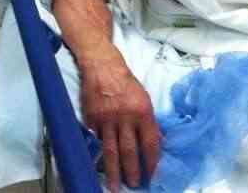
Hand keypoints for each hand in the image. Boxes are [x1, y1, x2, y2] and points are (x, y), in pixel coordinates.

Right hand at [80, 57, 159, 192]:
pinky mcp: (91, 118)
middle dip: (132, 172)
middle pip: (129, 151)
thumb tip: (157, 143)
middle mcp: (125, 117)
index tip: (152, 176)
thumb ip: (149, 122)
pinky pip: (96, 139)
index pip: (150, 144)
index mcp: (143, 112)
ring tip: (114, 186)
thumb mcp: (145, 99)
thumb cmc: (126, 82)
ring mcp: (106, 119)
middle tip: (134, 185)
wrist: (102, 66)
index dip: (152, 162)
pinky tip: (99, 163)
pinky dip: (98, 152)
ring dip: (113, 171)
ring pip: (110, 150)